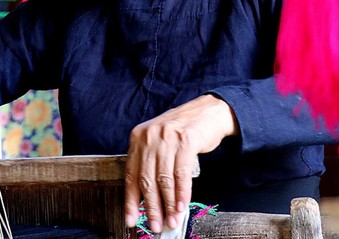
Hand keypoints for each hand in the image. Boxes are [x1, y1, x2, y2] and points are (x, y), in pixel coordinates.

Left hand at [124, 94, 238, 232]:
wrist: (208, 112)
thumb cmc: (183, 131)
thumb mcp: (159, 142)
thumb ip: (150, 164)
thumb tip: (147, 199)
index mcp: (138, 137)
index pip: (131, 174)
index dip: (130, 200)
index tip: (131, 219)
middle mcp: (150, 137)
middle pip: (147, 179)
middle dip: (151, 207)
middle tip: (155, 225)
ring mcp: (167, 138)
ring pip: (164, 179)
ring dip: (168, 205)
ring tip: (171, 220)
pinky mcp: (186, 141)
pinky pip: (181, 174)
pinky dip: (182, 194)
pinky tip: (182, 206)